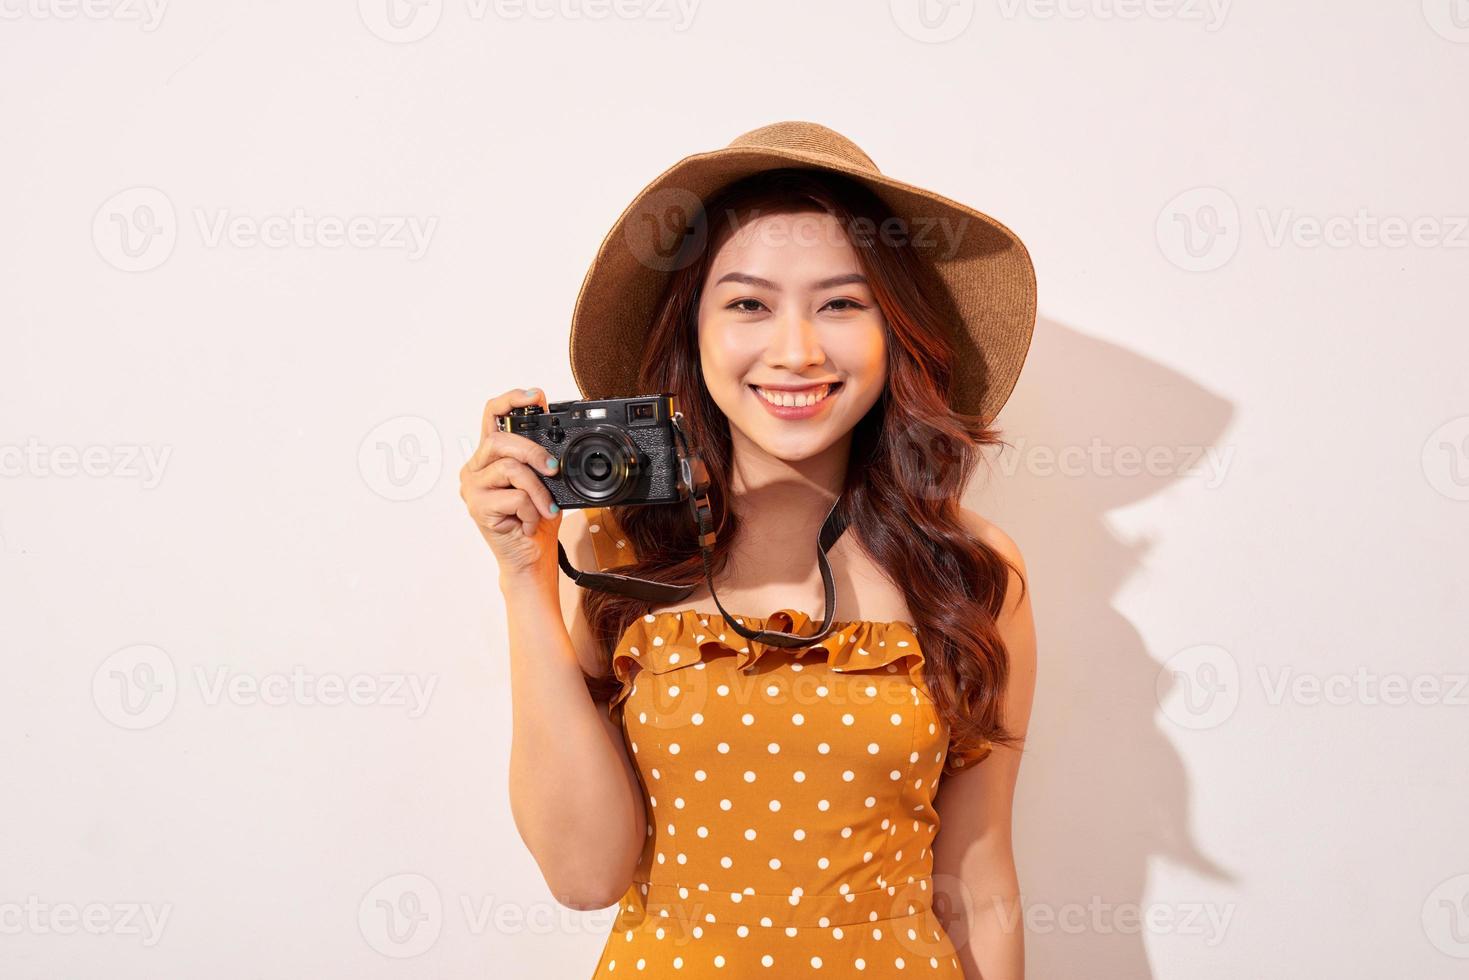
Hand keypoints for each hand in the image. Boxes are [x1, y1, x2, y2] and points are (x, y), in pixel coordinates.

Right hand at [460, 387, 563, 582]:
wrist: (531, 558)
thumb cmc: (536, 521)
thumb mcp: (545, 483)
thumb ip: (542, 460)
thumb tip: (558, 444)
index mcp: (490, 457)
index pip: (491, 415)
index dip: (510, 400)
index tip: (534, 395)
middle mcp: (475, 468)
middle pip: (500, 439)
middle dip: (533, 451)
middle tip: (553, 469)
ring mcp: (472, 488)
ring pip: (510, 468)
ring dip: (538, 490)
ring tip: (545, 509)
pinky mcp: (477, 508)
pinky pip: (514, 496)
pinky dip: (531, 511)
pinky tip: (528, 523)